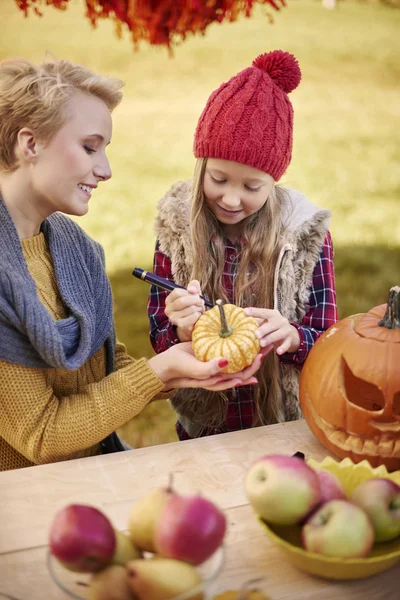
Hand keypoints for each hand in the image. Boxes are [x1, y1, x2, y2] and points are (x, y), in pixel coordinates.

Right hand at [148, 342, 262, 391]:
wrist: (167, 365)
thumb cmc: (181, 369)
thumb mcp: (195, 370)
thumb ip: (210, 369)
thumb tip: (227, 363)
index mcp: (220, 379)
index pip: (242, 375)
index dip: (254, 366)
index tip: (262, 354)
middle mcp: (221, 374)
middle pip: (244, 367)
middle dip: (257, 358)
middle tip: (268, 345)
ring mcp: (217, 364)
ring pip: (238, 359)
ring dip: (250, 352)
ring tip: (261, 342)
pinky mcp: (212, 354)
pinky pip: (228, 351)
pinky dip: (237, 346)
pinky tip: (242, 339)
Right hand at [165, 279, 204, 341]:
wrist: (192, 324)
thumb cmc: (193, 307)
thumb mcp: (193, 295)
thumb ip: (193, 287)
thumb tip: (192, 289)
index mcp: (169, 300)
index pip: (176, 292)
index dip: (188, 293)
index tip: (195, 295)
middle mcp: (168, 309)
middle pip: (182, 301)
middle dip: (195, 300)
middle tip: (201, 302)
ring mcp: (173, 318)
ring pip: (190, 309)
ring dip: (199, 308)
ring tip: (200, 310)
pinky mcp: (181, 325)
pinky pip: (193, 316)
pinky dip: (199, 315)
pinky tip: (198, 316)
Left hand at [244, 307, 300, 354]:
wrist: (291, 334)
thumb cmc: (272, 328)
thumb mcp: (265, 323)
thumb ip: (255, 322)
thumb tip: (238, 320)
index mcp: (272, 314)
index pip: (263, 312)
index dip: (254, 311)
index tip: (245, 311)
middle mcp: (280, 320)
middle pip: (273, 323)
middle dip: (264, 329)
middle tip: (256, 334)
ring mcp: (286, 330)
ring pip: (279, 334)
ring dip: (270, 338)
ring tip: (262, 343)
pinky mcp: (290, 340)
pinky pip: (286, 344)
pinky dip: (283, 348)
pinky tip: (278, 352)